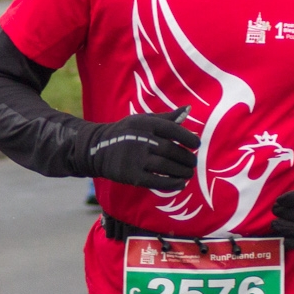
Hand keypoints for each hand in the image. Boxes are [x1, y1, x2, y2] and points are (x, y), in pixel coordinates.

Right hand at [71, 106, 197, 189]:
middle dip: (187, 158)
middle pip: (171, 151)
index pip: (173, 130)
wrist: (97, 148)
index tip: (196, 145)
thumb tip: (188, 109)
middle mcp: (140, 139)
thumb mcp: (143, 120)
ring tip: (188, 173)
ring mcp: (135, 158)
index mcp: (145, 124)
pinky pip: (157, 181)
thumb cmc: (126, 132)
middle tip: (192, 163)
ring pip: (166, 166)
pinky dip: (172, 184)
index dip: (188, 138)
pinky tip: (180, 184)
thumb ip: (166, 118)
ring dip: (182, 172)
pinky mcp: (131, 174)